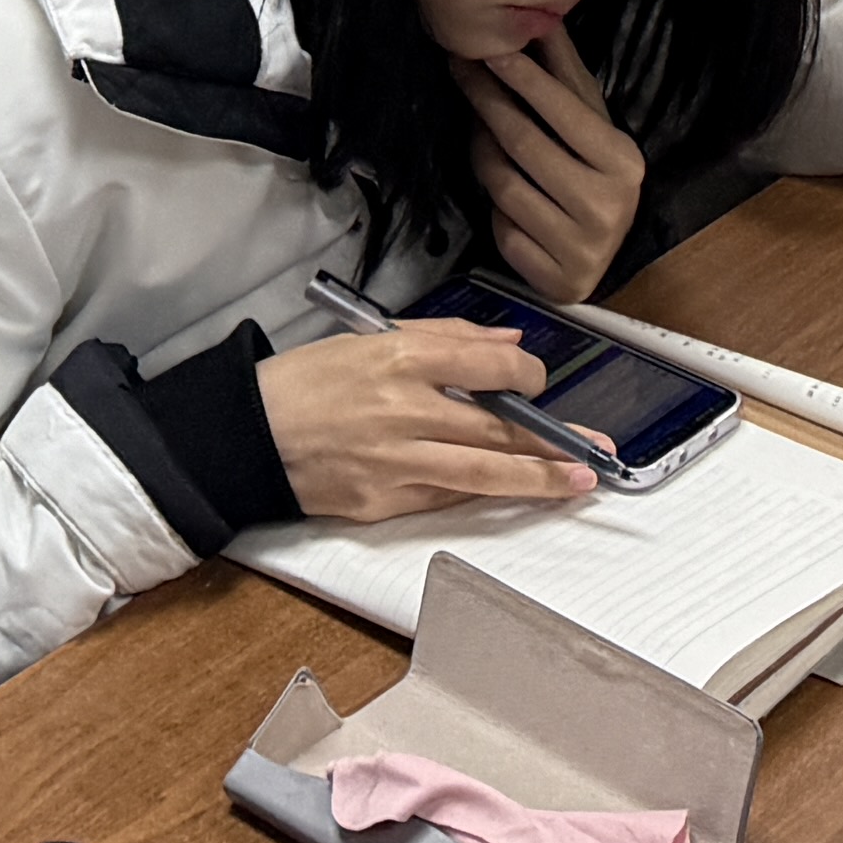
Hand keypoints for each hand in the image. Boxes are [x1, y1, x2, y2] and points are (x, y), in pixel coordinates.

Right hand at [260, 325, 590, 521]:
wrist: (247, 435)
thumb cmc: (308, 380)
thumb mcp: (372, 340)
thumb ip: (447, 339)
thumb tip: (509, 345)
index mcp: (401, 360)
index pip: (488, 366)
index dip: (526, 375)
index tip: (538, 380)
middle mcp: (404, 411)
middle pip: (495, 427)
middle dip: (551, 439)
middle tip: (596, 448)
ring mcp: (395, 462)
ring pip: (481, 473)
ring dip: (536, 479)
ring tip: (578, 482)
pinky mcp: (383, 502)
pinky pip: (444, 498)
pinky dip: (480, 494)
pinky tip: (510, 492)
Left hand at [463, 31, 645, 299]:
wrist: (600, 257)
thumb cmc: (593, 176)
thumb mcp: (590, 126)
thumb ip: (566, 79)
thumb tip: (543, 19)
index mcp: (623, 161)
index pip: (564, 112)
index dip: (524, 78)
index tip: (489, 48)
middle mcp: (608, 205)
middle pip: (526, 144)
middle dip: (487, 100)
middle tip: (460, 68)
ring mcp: (582, 246)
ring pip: (505, 186)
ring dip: (481, 152)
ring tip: (474, 127)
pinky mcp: (555, 277)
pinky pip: (503, 228)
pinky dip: (493, 206)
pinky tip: (495, 188)